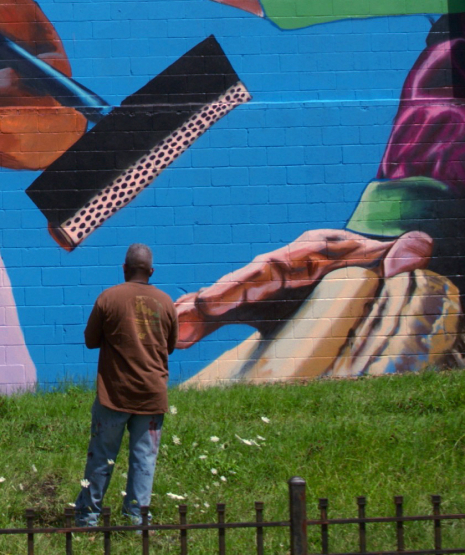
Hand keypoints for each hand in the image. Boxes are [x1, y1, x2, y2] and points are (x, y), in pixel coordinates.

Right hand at [174, 228, 433, 346]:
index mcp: (299, 258)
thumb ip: (397, 253)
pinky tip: (177, 339)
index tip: (217, 300)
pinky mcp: (257, 308)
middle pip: (237, 286)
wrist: (352, 262)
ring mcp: (262, 290)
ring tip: (172, 334)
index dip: (243, 286)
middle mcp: (273, 272)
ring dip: (197, 315)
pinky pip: (223, 315)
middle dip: (210, 301)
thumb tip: (416, 249)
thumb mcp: (379, 253)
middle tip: (183, 318)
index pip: (269, 271)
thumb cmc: (363, 257)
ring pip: (223, 300)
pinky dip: (199, 324)